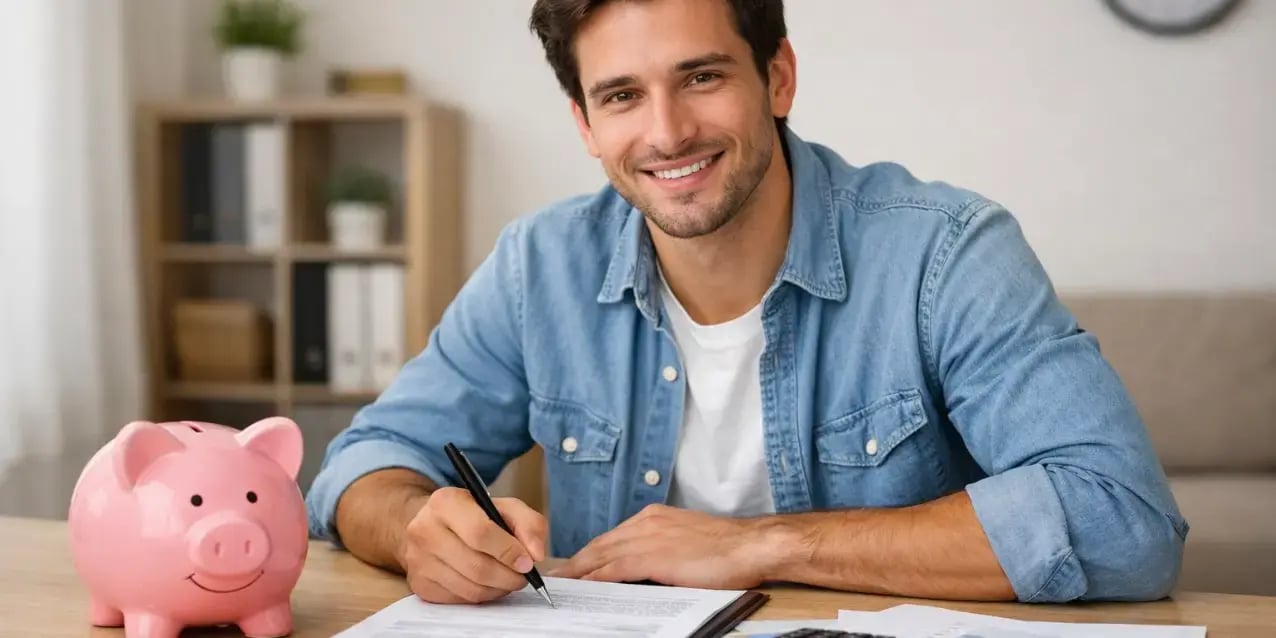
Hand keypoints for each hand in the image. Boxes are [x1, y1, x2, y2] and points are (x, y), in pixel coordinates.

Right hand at [395, 487, 546, 604]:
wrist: (431, 525)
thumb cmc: (472, 515)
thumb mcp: (504, 507)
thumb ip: (529, 524)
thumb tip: (536, 554)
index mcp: (445, 502)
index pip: (480, 533)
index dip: (509, 551)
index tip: (528, 562)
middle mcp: (424, 530)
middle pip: (476, 566)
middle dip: (508, 576)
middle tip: (523, 576)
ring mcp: (418, 560)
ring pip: (470, 588)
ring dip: (498, 589)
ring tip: (508, 579)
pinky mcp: (420, 584)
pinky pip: (460, 600)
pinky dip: (481, 596)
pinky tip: (488, 584)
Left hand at [550, 504, 775, 588]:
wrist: (750, 546)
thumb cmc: (728, 548)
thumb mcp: (688, 540)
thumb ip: (663, 547)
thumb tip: (649, 566)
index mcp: (654, 517)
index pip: (613, 536)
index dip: (593, 551)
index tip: (578, 563)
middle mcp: (647, 522)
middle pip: (601, 543)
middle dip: (579, 560)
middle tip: (560, 575)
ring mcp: (648, 538)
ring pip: (602, 554)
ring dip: (580, 570)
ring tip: (563, 583)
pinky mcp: (653, 557)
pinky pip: (614, 568)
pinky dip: (595, 577)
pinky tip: (584, 586)